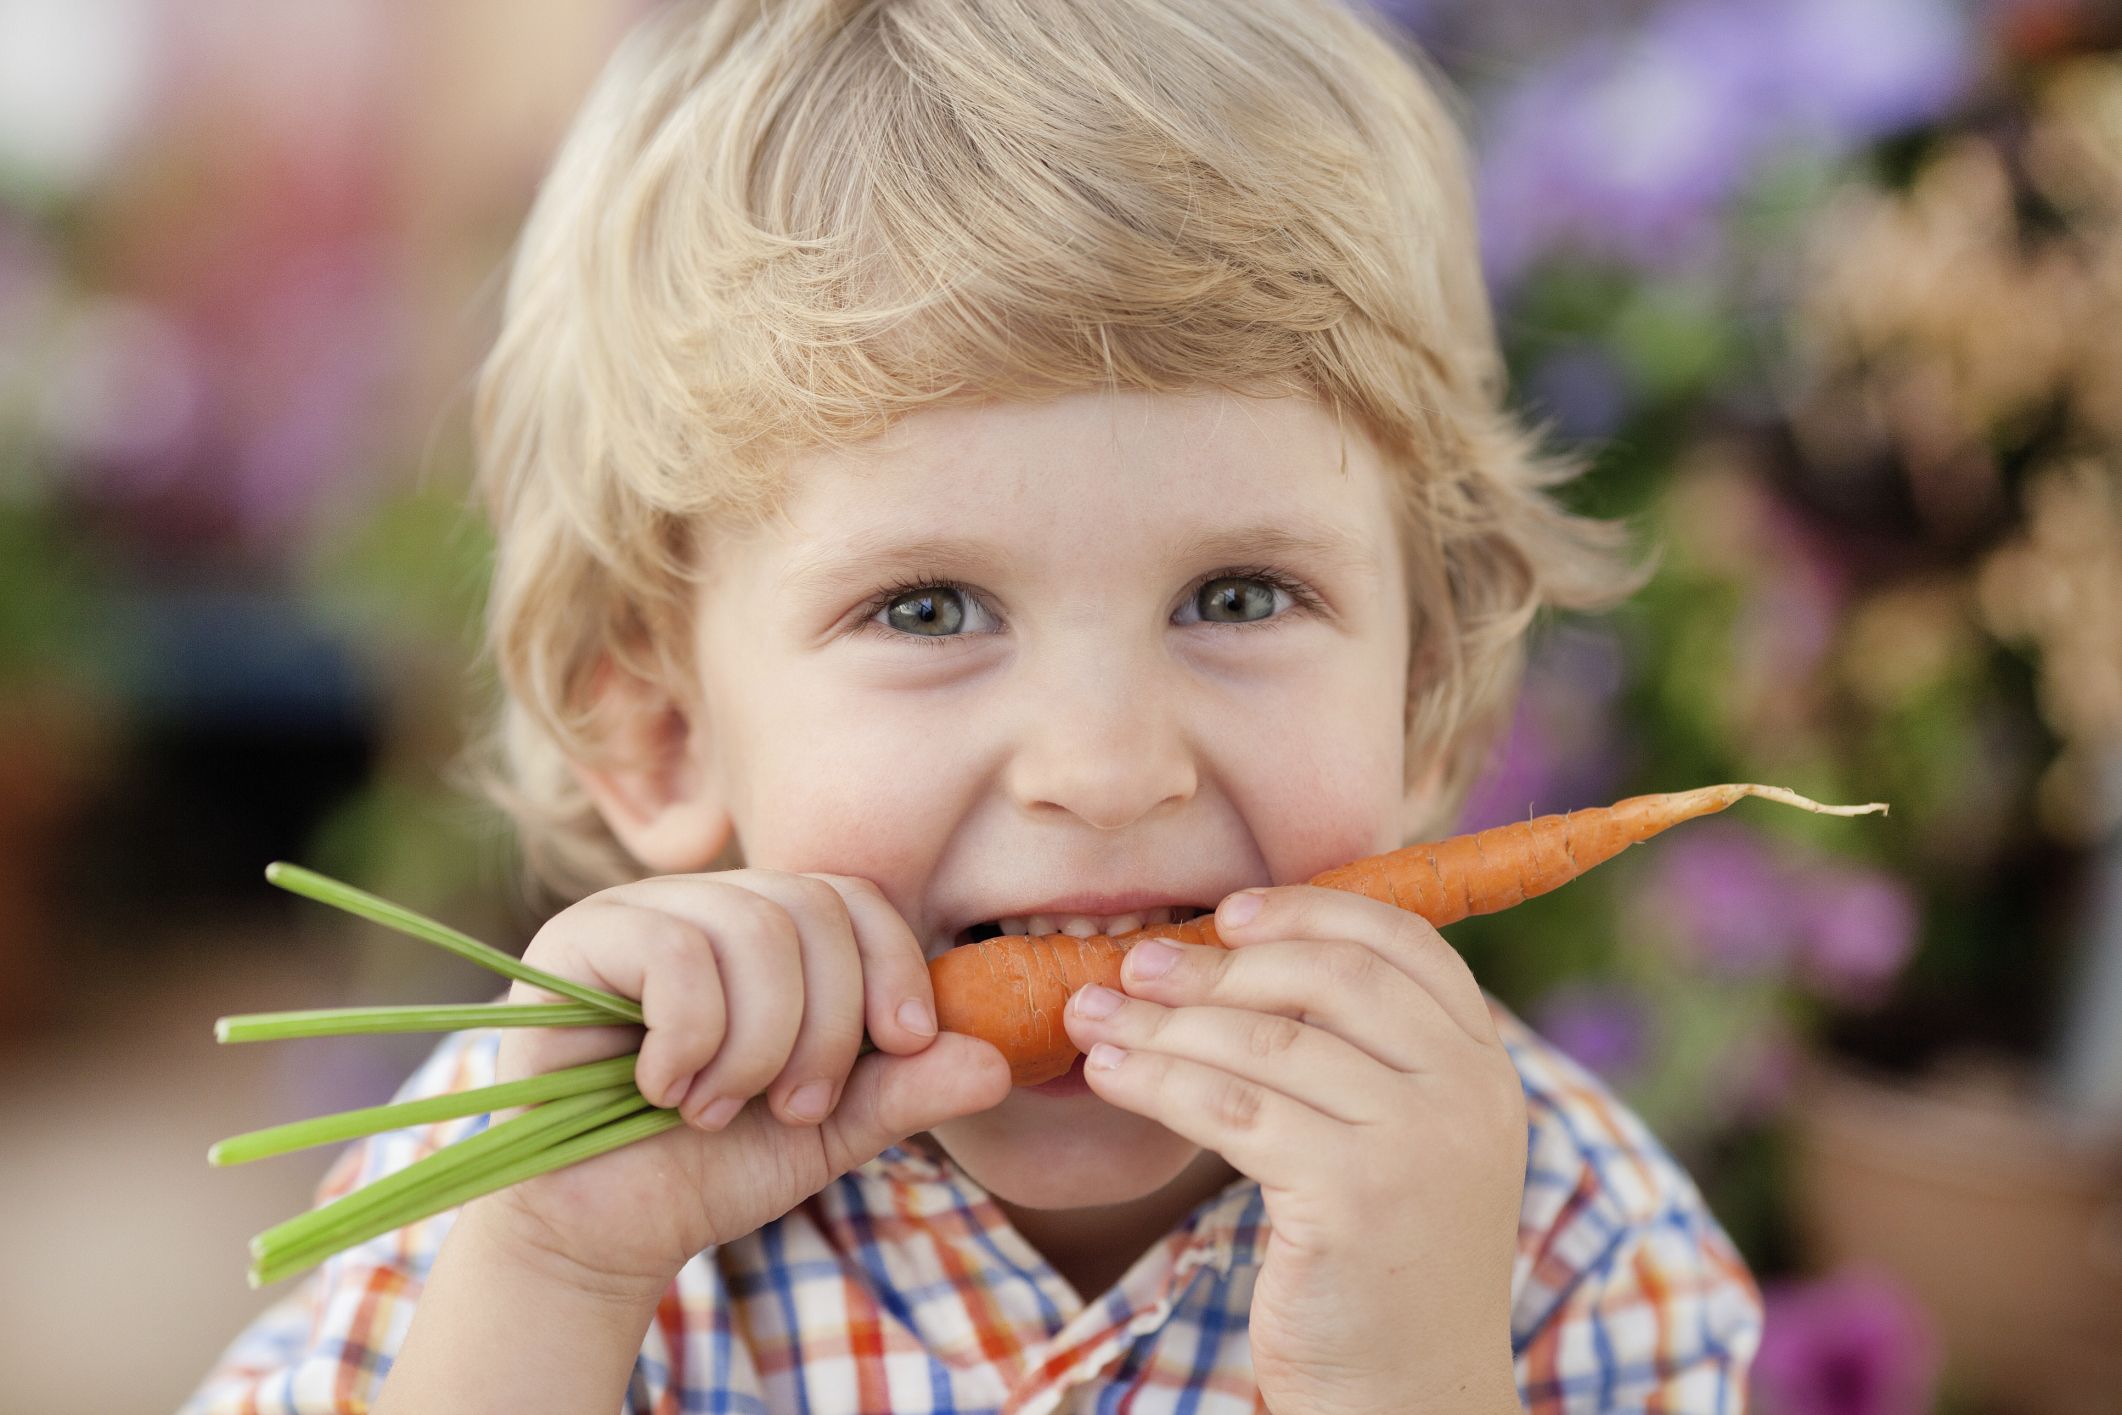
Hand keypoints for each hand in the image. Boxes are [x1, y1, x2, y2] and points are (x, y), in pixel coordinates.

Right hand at [480, 870, 1012, 1301]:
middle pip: (812, 910)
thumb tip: (997, 1061)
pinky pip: (675, 951)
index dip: (893, 965)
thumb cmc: (711, 1169)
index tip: (905, 1045)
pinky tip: (663, 1088)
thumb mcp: (831, 1130)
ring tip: (721, 1110)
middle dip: (827, 1028)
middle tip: (794, 1108)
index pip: (854, 897)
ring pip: (753, 929)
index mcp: (769, 932)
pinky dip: (692, 1038)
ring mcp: (636, 912)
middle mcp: (706, 904)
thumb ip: (907, 1089)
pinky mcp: (573, 941)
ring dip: (758, 1045)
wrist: (602, 1231)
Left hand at [1062, 885, 1526, 1413]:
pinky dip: (1159, 1080)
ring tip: (1093, 1016)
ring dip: (1162, 1022)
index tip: (1227, 913)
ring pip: (1266, 1041)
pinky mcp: (1355, 1196)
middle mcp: (1468, 1093)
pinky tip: (1110, 1074)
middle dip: (1218, 964)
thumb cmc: (1381, 1273)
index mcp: (1486, 1067)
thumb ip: (1364, 1059)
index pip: (1402, 942)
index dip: (1309, 911)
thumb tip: (1244, 959)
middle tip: (1135, 966)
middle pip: (1328, 976)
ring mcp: (1418, 1143)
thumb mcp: (1404, 1147)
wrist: (1411, 1405)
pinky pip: (1232, 1108)